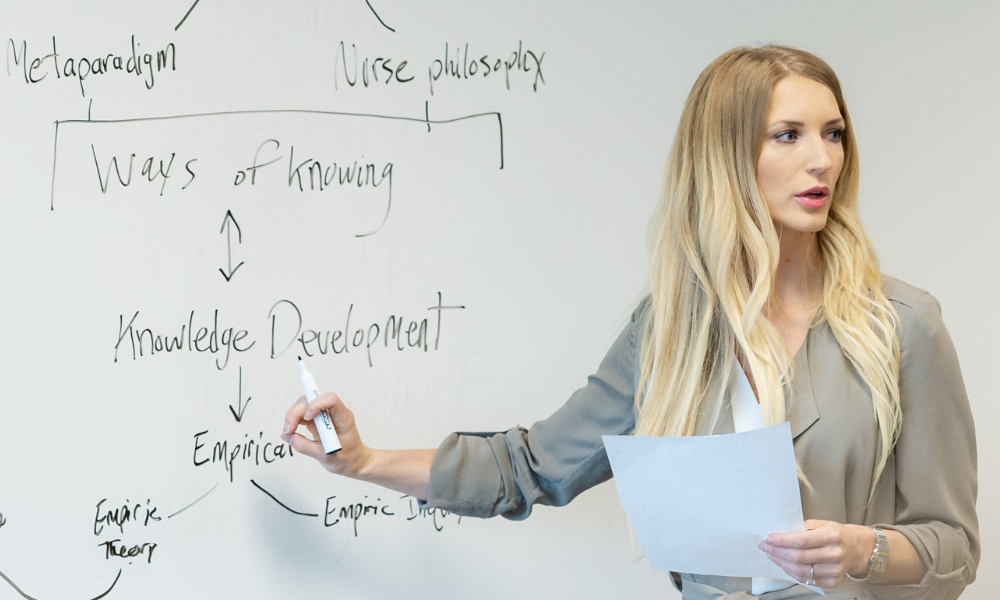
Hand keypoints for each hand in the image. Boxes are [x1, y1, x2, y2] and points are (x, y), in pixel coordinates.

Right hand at [281, 392, 373, 478]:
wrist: (353, 461)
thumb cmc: (346, 457)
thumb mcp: (324, 456)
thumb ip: (304, 446)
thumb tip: (287, 436)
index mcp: (343, 418)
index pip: (331, 399)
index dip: (316, 404)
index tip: (307, 417)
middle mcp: (334, 412)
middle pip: (312, 400)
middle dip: (296, 412)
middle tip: (288, 430)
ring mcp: (325, 415)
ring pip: (305, 405)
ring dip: (293, 416)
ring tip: (288, 432)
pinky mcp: (318, 420)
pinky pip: (303, 414)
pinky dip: (294, 421)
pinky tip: (291, 432)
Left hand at [758, 519, 874, 587]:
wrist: (856, 548)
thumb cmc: (835, 534)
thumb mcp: (821, 524)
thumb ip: (802, 528)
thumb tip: (779, 533)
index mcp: (832, 536)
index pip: (801, 540)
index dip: (782, 541)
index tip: (768, 538)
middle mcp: (835, 554)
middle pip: (799, 557)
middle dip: (777, 552)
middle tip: (765, 547)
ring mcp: (835, 571)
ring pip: (801, 571)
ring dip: (781, 563)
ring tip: (771, 555)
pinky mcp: (833, 582)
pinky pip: (807, 580)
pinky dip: (792, 572)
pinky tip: (784, 564)